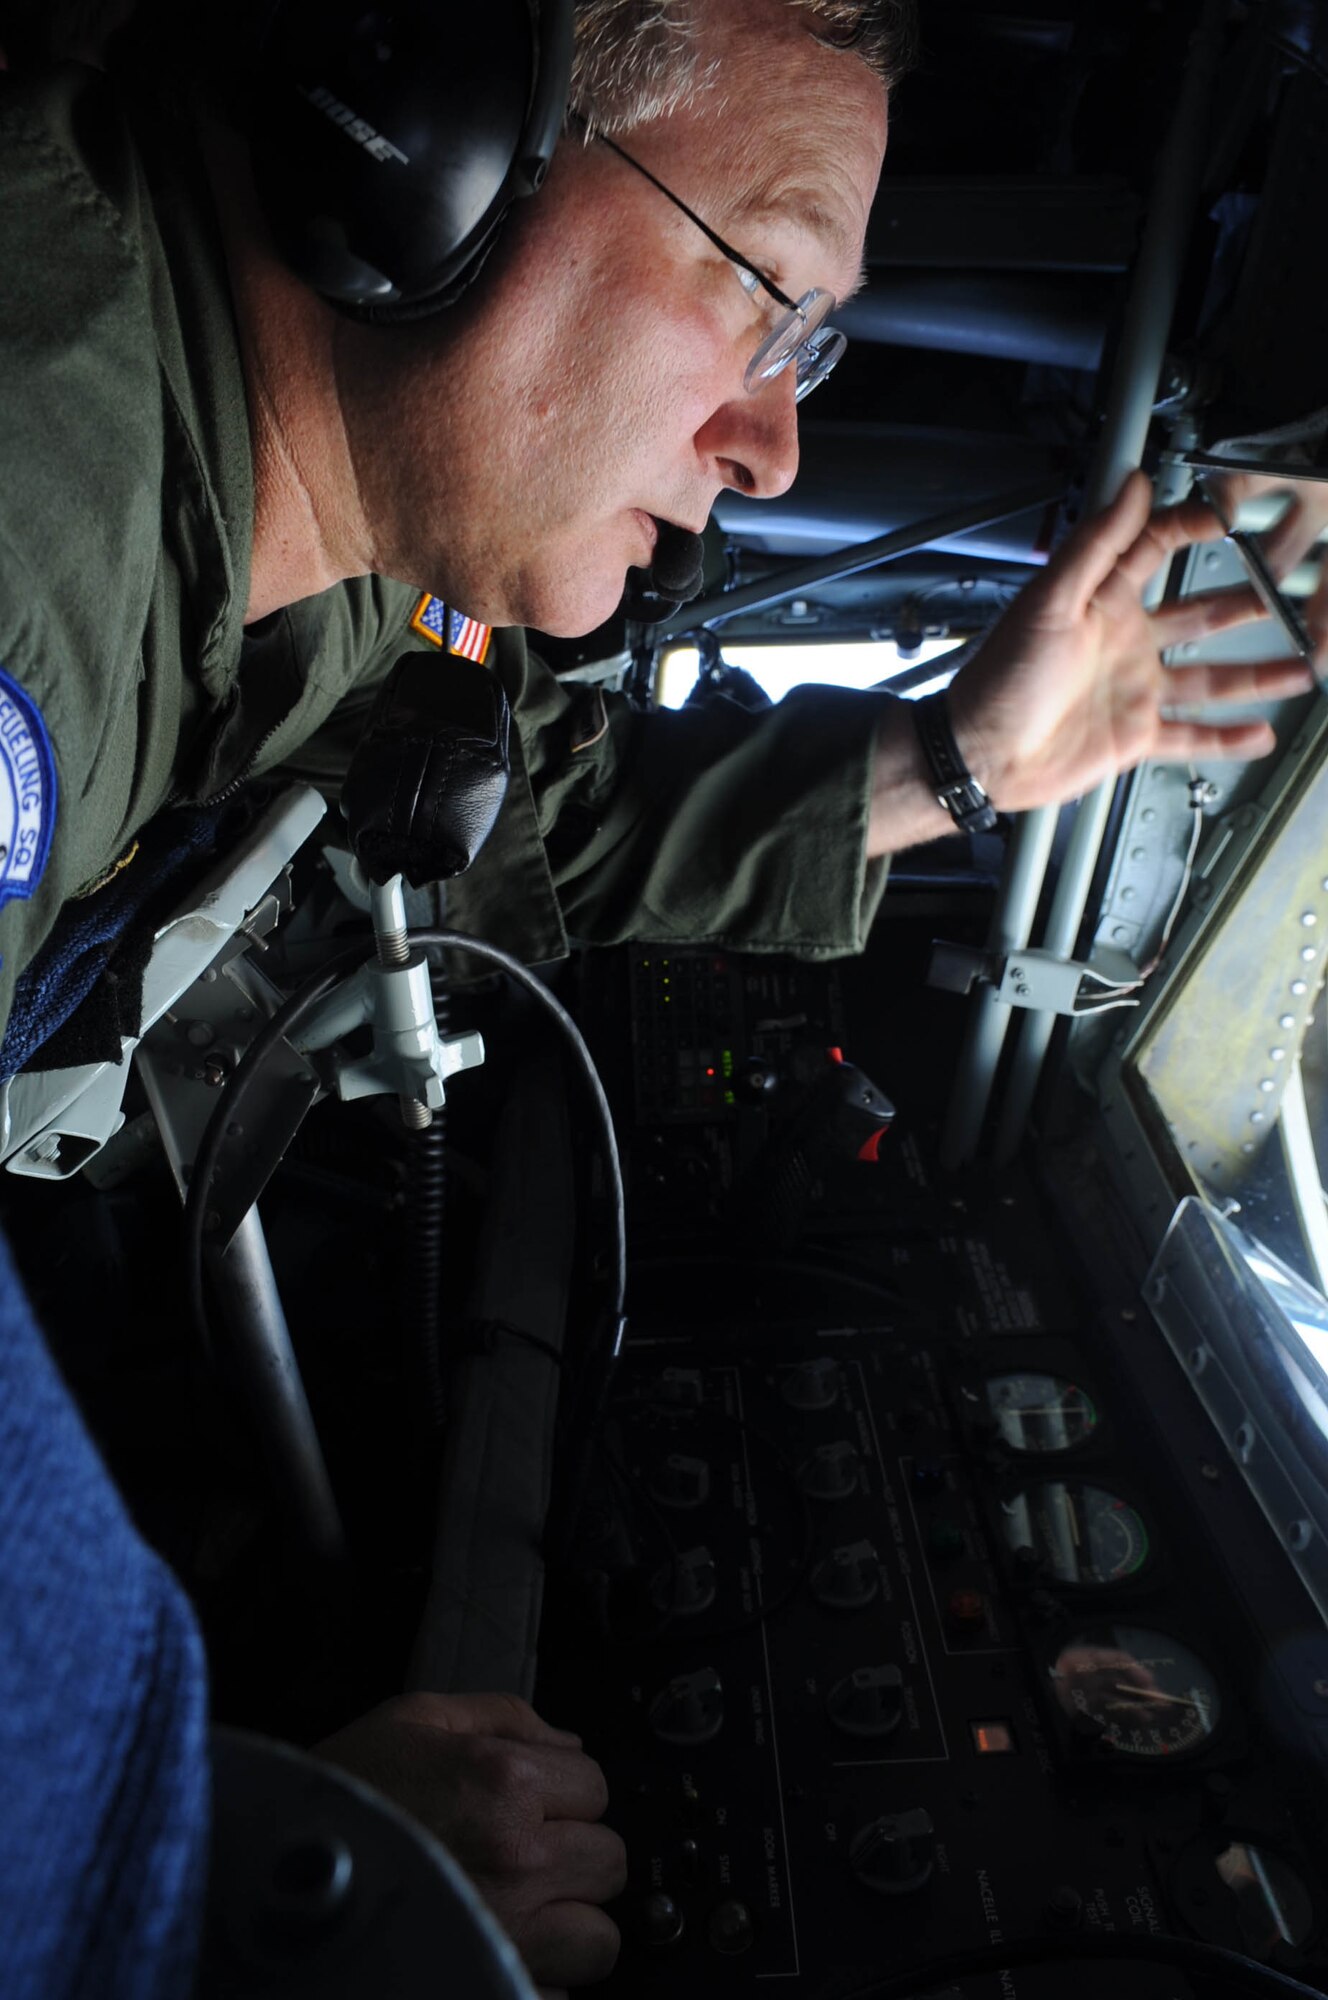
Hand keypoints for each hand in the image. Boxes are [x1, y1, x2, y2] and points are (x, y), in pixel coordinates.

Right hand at [316, 1691, 626, 1996]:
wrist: (272, 1877)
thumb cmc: (341, 1795)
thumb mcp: (414, 1718)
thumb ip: (506, 1716)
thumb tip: (570, 1744)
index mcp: (504, 1780)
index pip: (597, 1786)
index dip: (567, 1792)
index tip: (537, 1805)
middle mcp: (518, 1857)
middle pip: (610, 1862)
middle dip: (577, 1858)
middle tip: (530, 1861)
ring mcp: (509, 1933)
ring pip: (598, 1941)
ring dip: (569, 1929)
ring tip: (521, 1917)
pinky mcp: (492, 1986)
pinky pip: (556, 1999)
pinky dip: (535, 1983)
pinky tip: (494, 1953)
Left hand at [949, 469, 1315, 813]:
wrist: (982, 753)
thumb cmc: (1001, 677)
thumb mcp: (1049, 600)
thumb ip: (1095, 544)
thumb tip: (1129, 484)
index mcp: (1101, 603)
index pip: (1154, 551)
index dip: (1192, 528)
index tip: (1232, 514)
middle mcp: (1125, 643)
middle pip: (1199, 615)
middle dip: (1245, 602)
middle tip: (1288, 588)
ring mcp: (1134, 690)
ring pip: (1209, 678)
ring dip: (1256, 672)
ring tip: (1303, 663)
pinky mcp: (1134, 735)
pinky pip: (1192, 735)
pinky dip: (1228, 736)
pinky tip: (1262, 732)